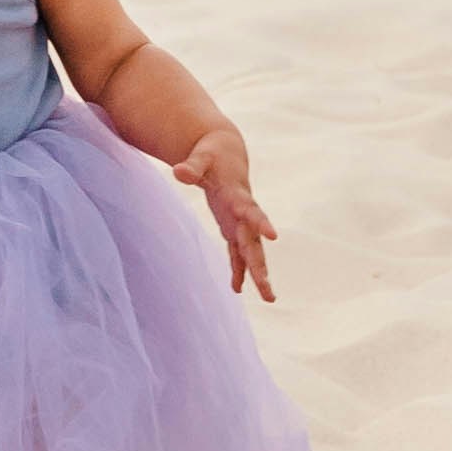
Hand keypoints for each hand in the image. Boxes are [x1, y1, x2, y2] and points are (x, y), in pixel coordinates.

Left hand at [182, 138, 276, 302]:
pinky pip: (237, 253)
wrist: (226, 152)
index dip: (261, 223)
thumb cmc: (212, 153)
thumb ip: (192, 167)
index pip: (252, 211)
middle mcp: (244, 213)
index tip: (273, 236)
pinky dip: (238, 270)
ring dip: (259, 275)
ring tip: (270, 299)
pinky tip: (237, 289)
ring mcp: (240, 222)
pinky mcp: (233, 227)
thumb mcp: (202, 157)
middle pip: (255, 243)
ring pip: (252, 252)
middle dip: (261, 267)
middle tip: (268, 290)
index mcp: (238, 196)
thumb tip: (178, 172)